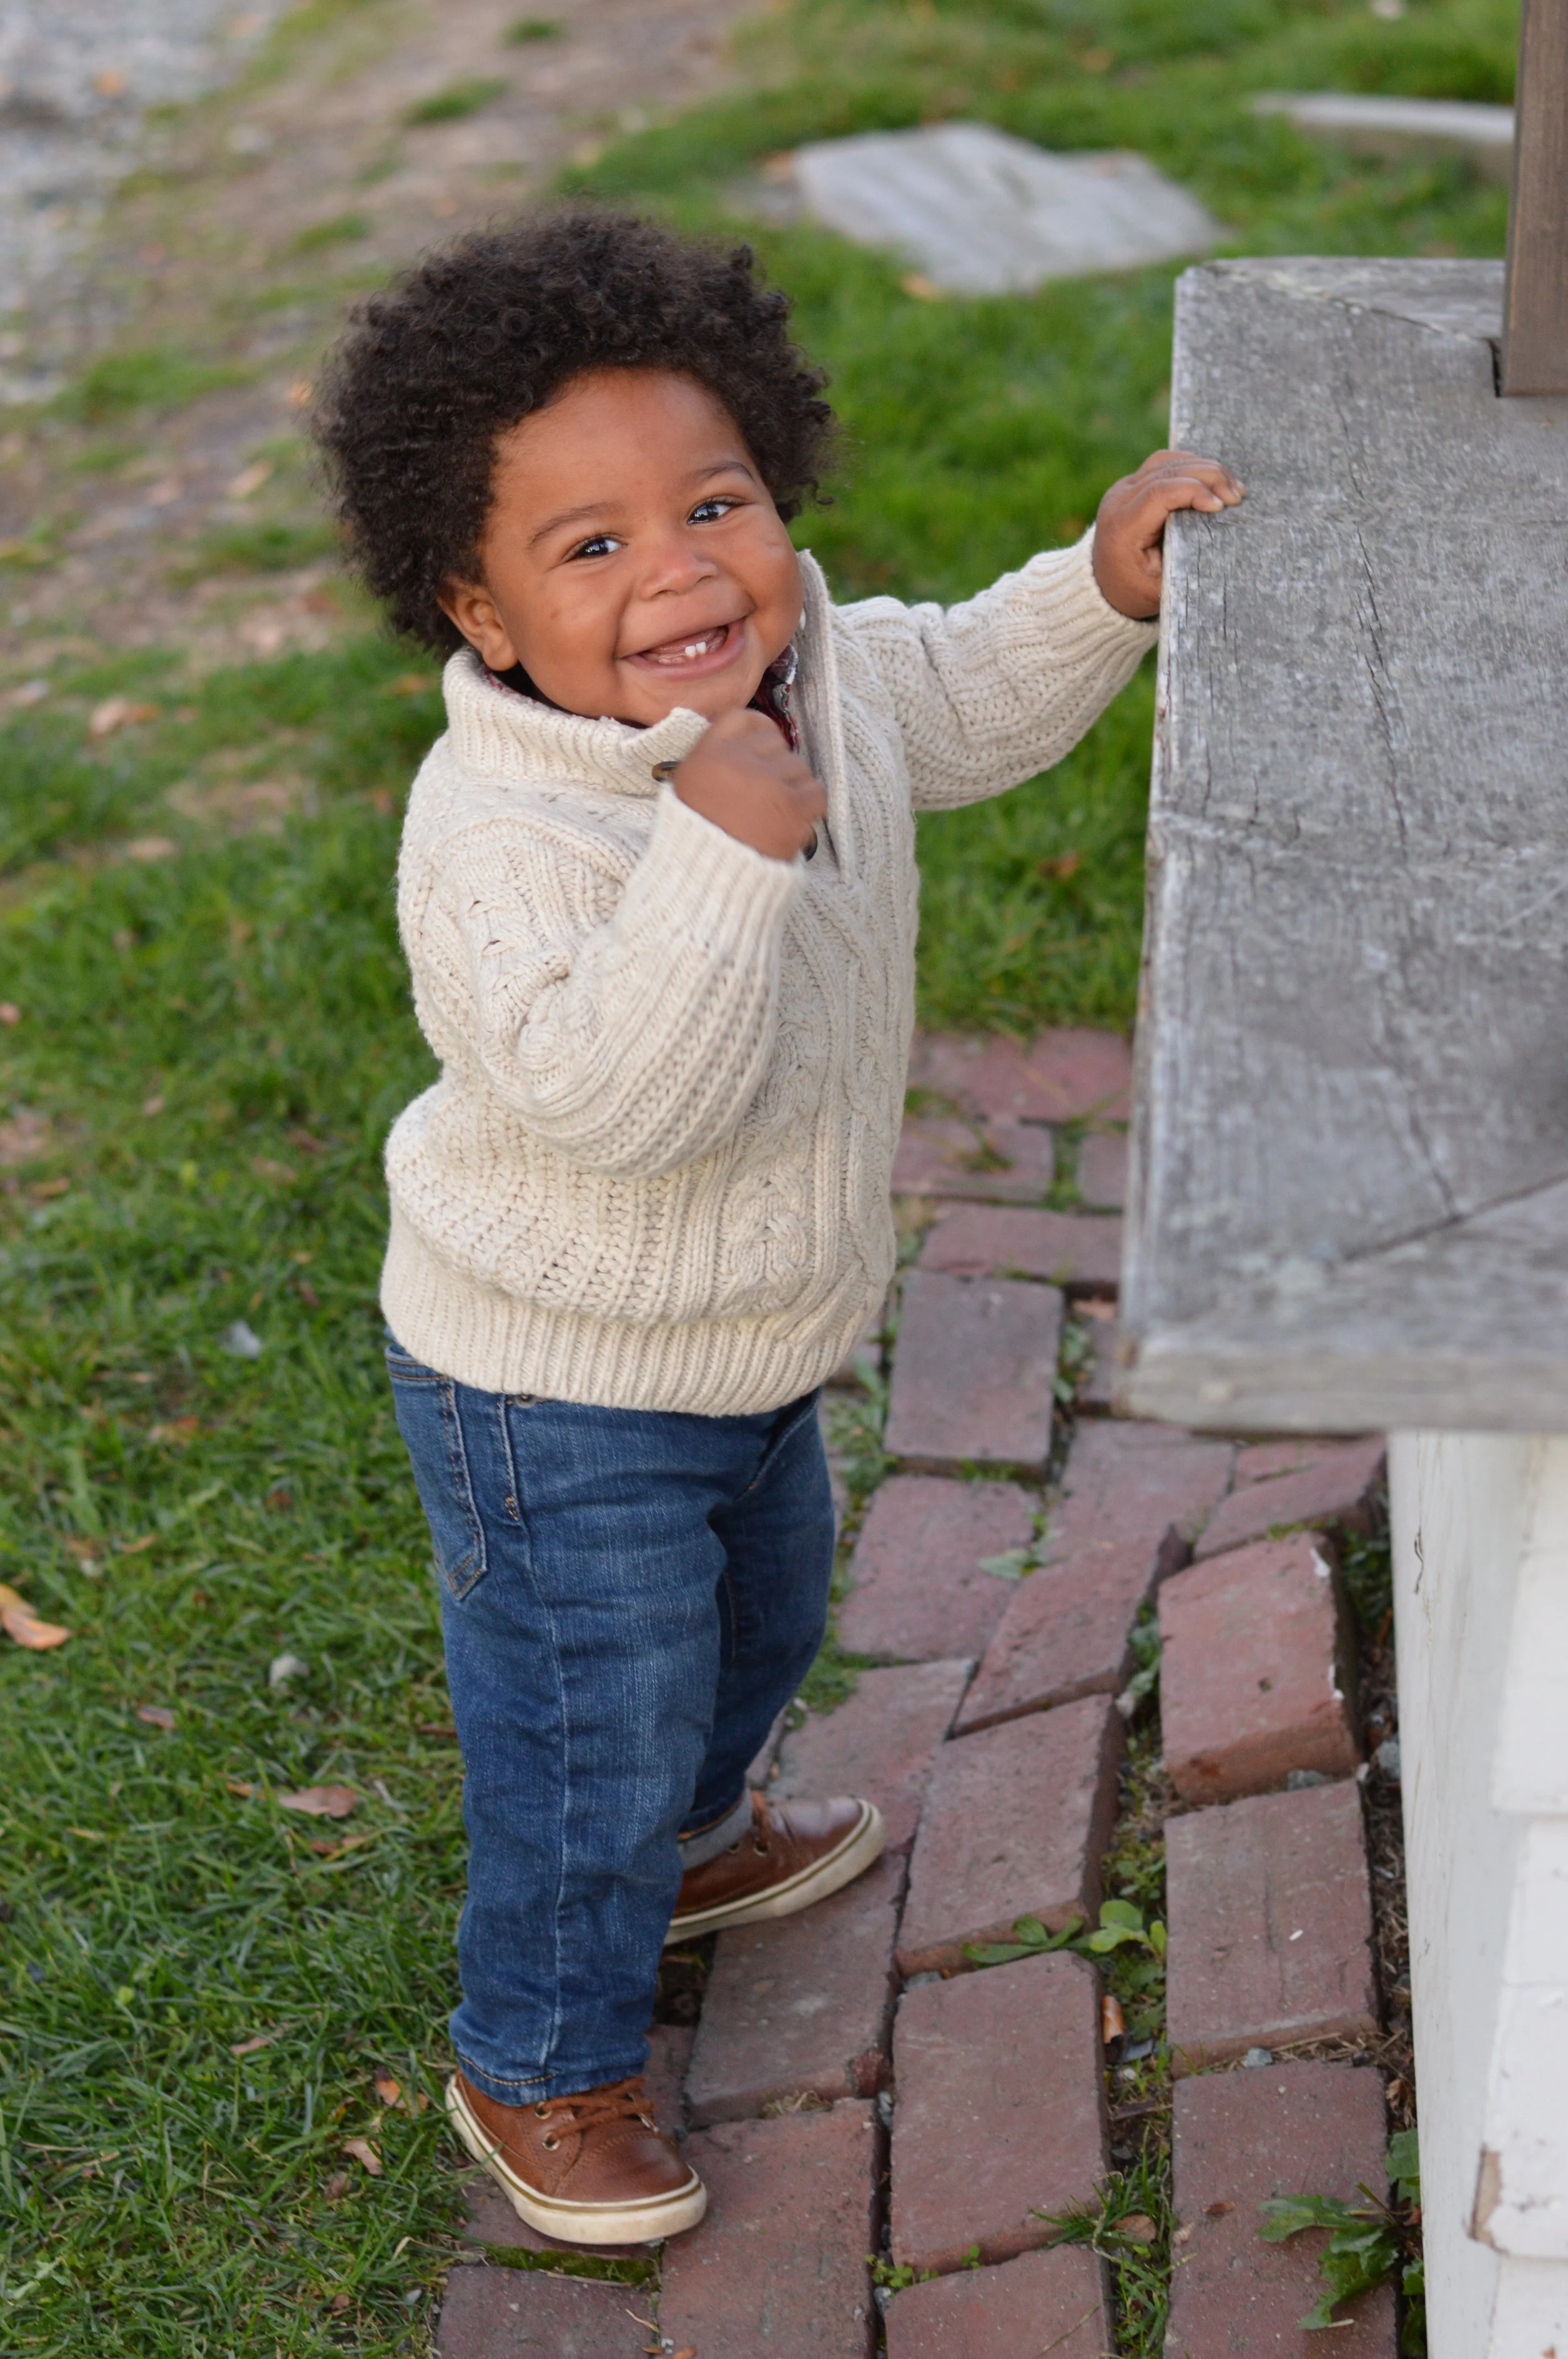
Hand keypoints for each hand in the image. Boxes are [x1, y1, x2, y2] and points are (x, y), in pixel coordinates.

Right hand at [671, 707, 827, 862]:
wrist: (710, 884)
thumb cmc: (700, 839)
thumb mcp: (689, 787)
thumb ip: (715, 756)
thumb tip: (753, 734)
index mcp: (707, 754)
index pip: (745, 719)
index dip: (760, 732)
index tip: (764, 751)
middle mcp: (736, 762)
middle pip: (776, 743)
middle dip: (775, 767)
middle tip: (763, 798)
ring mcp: (766, 783)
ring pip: (799, 767)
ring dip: (792, 790)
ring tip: (771, 816)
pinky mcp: (791, 809)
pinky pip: (817, 792)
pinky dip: (809, 808)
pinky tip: (790, 823)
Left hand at [1091, 449, 1244, 619]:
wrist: (1103, 585)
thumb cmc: (1133, 591)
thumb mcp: (1158, 588)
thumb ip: (1182, 564)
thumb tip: (1218, 541)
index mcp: (1121, 527)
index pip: (1159, 493)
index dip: (1194, 492)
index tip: (1221, 506)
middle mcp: (1118, 501)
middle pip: (1166, 471)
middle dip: (1208, 477)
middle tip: (1237, 495)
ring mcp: (1123, 488)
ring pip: (1167, 462)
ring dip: (1204, 467)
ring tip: (1232, 486)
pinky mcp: (1133, 483)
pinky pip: (1164, 463)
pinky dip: (1192, 465)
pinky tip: (1214, 479)